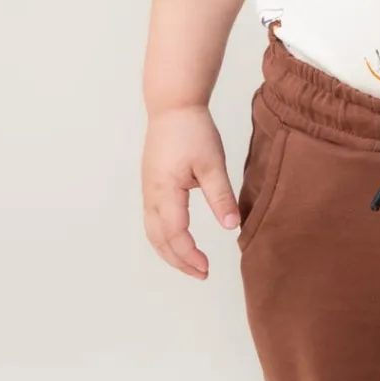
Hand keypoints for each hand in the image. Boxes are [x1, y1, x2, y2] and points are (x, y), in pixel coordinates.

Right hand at [143, 103, 240, 279]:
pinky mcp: (150, 185)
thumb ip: (221, 196)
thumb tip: (231, 226)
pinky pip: (152, 220)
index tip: (206, 269)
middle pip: (158, 239)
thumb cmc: (193, 130)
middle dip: (178, 261)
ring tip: (191, 264)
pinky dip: (164, 238)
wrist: (172, 106)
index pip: (174, 234)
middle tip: (202, 274)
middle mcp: (151, 194)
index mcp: (165, 190)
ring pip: (152, 232)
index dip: (189, 255)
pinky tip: (179, 241)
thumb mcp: (213, 163)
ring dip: (169, 252)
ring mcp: (148, 190)